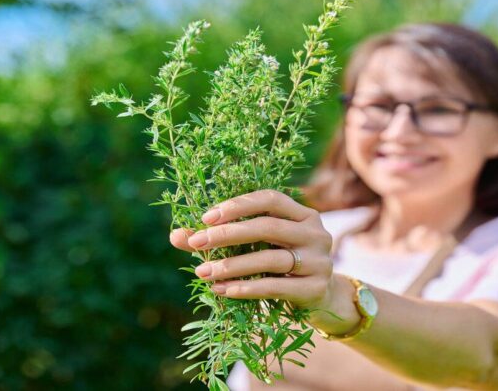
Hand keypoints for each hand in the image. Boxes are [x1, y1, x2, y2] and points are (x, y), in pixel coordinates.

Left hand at [169, 189, 334, 309]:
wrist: (321, 298)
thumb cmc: (282, 265)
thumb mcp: (258, 246)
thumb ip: (221, 238)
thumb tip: (177, 235)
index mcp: (303, 214)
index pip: (270, 199)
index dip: (238, 205)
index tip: (206, 217)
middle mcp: (315, 233)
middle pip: (267, 227)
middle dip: (228, 234)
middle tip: (197, 242)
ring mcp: (319, 261)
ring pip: (270, 258)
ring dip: (233, 265)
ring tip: (203, 272)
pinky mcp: (315, 288)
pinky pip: (276, 286)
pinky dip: (247, 288)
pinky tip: (224, 290)